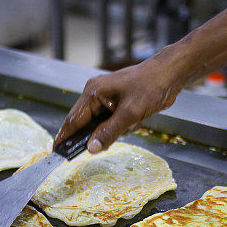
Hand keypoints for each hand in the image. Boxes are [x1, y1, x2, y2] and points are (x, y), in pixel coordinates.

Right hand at [54, 56, 185, 152]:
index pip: (73, 119)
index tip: (56, 152)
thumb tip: (91, 148)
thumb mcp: (130, 113)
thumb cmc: (150, 86)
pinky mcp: (117, 103)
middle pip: (84, 123)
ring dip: (110, 131)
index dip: (65, 137)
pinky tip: (133, 122)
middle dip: (91, 137)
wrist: (170, 74)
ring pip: (99, 124)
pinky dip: (119, 127)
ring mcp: (106, 98)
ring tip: (128, 126)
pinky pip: (111, 121)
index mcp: (93, 92)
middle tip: (93, 149)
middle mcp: (96, 94)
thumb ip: (109, 131)